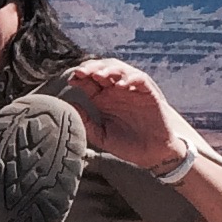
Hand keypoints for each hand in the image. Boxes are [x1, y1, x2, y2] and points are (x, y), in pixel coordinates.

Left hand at [62, 58, 191, 172]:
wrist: (152, 154)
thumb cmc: (126, 145)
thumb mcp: (101, 135)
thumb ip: (85, 121)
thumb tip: (68, 105)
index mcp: (102, 99)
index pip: (88, 80)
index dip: (80, 76)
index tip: (72, 80)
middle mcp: (116, 91)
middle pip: (102, 69)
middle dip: (91, 67)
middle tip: (82, 72)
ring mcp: (132, 90)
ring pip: (120, 69)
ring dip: (109, 69)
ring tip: (99, 75)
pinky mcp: (148, 93)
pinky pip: (140, 79)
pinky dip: (130, 78)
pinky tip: (121, 85)